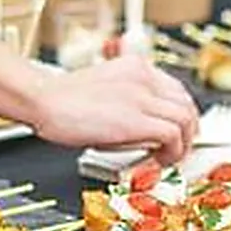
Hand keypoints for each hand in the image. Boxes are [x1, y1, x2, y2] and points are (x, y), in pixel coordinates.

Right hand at [29, 53, 199, 165]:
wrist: (42, 99)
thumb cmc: (63, 100)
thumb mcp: (106, 90)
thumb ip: (130, 100)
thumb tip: (147, 129)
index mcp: (137, 68)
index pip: (177, 89)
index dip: (182, 115)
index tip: (177, 132)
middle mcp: (144, 77)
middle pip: (187, 103)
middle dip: (188, 131)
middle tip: (176, 150)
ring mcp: (141, 96)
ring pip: (186, 119)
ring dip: (182, 145)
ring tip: (166, 159)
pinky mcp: (135, 118)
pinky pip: (172, 135)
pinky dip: (170, 153)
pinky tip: (154, 162)